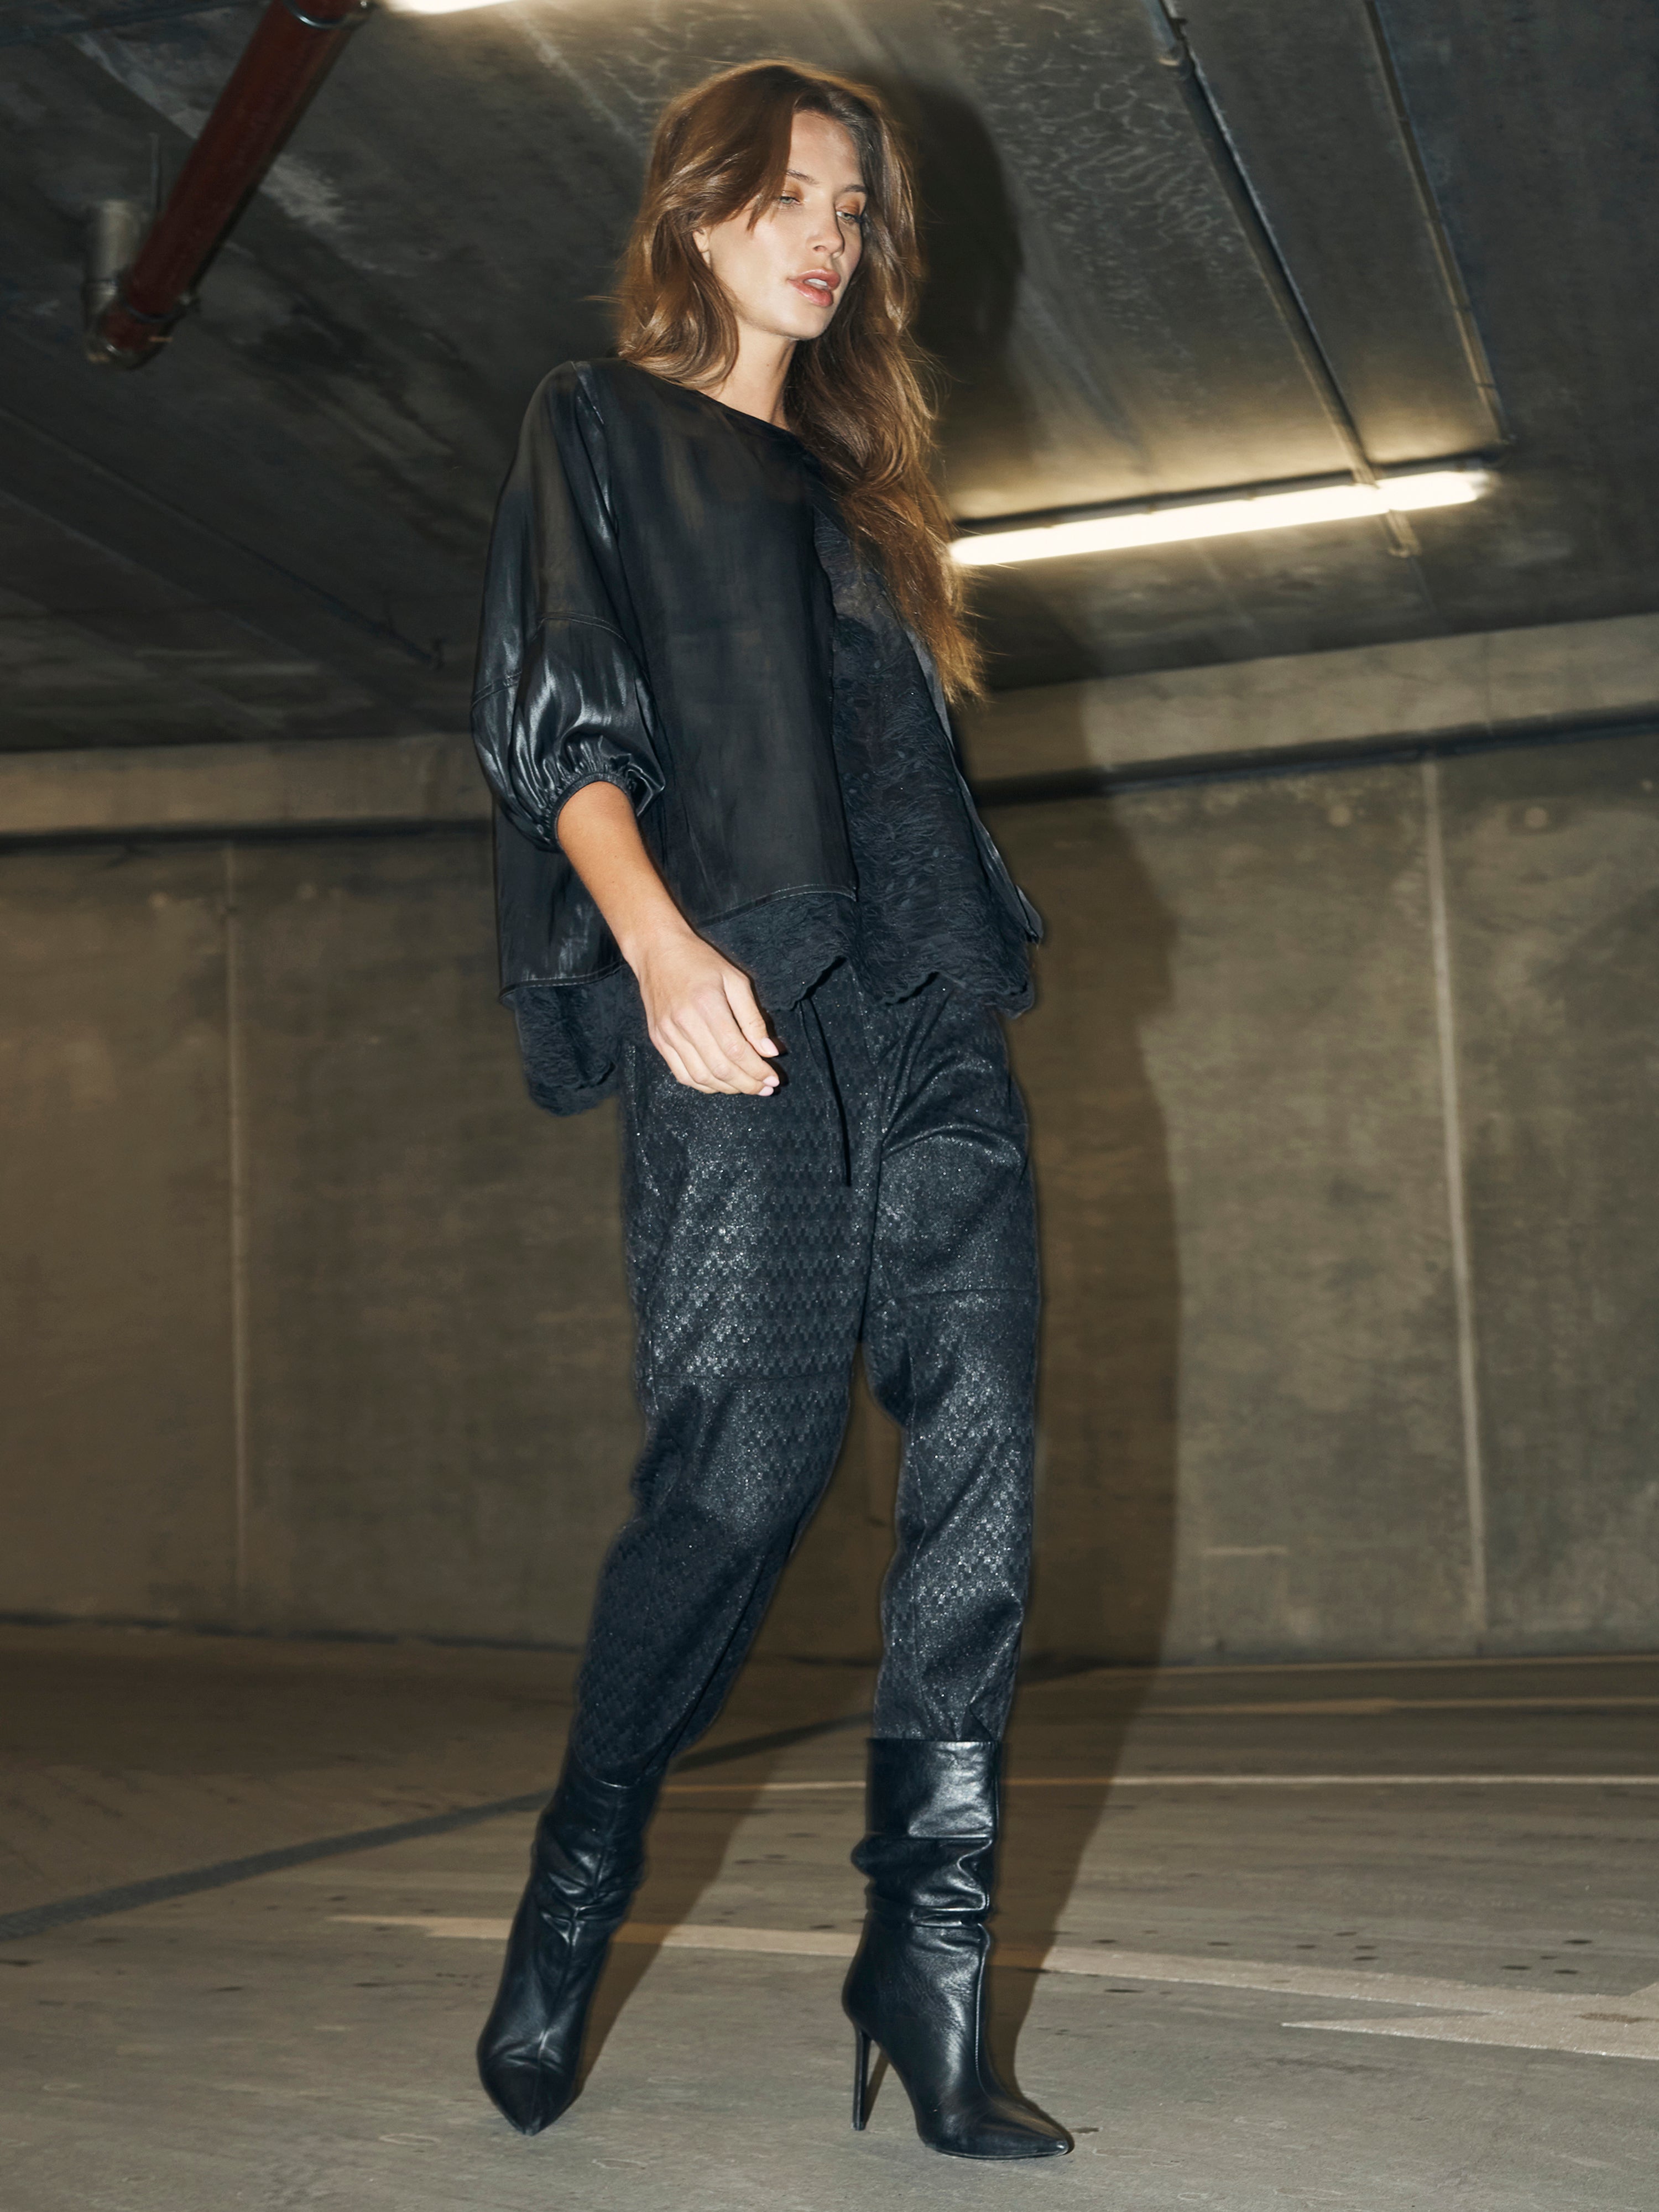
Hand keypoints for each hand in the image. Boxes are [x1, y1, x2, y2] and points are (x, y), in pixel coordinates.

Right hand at [632, 926, 779, 1095]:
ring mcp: (668, 1034)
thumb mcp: (735, 980)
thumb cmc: (700, 962)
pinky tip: (721, 1083)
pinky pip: (681, 1074)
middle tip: (765, 1088)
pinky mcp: (658, 1040)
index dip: (757, 1070)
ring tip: (746, 1088)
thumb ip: (753, 1018)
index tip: (773, 1079)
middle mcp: (685, 1023)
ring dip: (727, 1088)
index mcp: (707, 1005)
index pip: (736, 1051)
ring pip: (701, 1077)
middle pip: (720, 1068)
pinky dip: (704, 1085)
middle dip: (747, 1084)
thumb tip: (769, 1051)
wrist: (657, 951)